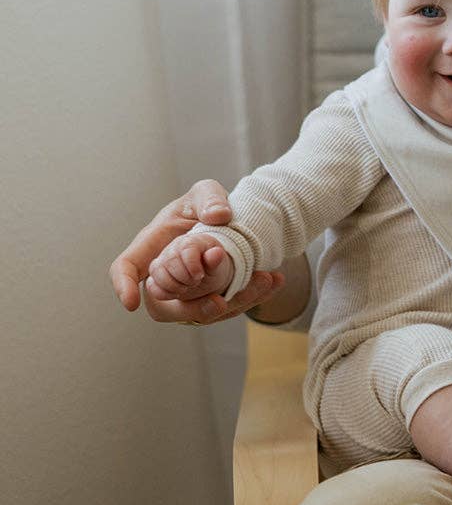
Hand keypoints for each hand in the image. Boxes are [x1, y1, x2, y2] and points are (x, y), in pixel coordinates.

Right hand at [108, 180, 283, 324]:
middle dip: (191, 309)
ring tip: (265, 281)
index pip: (127, 267)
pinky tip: (275, 280)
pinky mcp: (212, 297)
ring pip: (201, 312)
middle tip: (220, 302)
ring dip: (234, 303)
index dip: (123, 286)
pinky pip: (228, 306)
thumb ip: (209, 199)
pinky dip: (253, 296)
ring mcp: (188, 290)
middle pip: (164, 306)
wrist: (232, 221)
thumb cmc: (206, 204)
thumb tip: (218, 216)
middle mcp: (166, 274)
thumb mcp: (206, 192)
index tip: (132, 303)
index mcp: (153, 246)